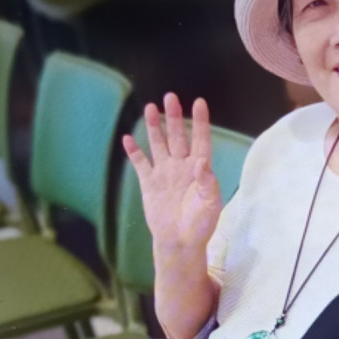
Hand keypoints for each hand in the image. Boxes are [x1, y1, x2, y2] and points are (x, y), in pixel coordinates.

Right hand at [122, 93, 221, 250]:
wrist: (180, 241)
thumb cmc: (201, 224)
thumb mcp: (210, 203)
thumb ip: (207, 182)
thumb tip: (203, 162)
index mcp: (200, 168)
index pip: (201, 139)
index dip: (200, 121)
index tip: (199, 102)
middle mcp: (182, 166)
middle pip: (177, 136)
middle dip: (173, 117)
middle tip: (170, 97)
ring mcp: (165, 172)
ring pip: (159, 144)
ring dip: (154, 127)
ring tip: (151, 108)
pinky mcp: (150, 183)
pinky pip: (140, 163)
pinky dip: (134, 152)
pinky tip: (127, 138)